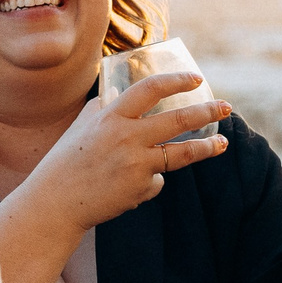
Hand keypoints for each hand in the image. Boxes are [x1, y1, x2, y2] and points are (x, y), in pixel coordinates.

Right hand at [23, 74, 230, 233]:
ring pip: (182, 154)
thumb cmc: (65, 162)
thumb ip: (104, 109)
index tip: (195, 79)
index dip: (176, 80)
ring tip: (223, 144)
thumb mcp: (82, 127)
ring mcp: (136, 164)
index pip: (150, 89)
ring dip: (206, 148)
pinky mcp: (140, 188)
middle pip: (178, 120)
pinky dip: (149, 180)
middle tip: (225, 106)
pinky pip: (157, 180)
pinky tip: (126, 185)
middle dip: (207, 111)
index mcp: (110, 116)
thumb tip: (119, 93)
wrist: (56, 203)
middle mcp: (126, 137)